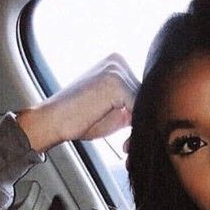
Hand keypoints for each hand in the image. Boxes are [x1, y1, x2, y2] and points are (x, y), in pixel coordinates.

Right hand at [16, 53, 138, 152]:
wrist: (52, 121)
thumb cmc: (79, 119)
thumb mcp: (114, 111)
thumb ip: (133, 107)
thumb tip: (156, 113)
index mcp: (117, 63)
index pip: (143, 92)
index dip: (142, 118)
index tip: (132, 141)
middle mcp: (118, 61)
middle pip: (146, 97)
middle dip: (141, 124)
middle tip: (129, 147)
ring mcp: (117, 70)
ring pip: (144, 104)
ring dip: (139, 130)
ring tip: (127, 148)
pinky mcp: (116, 84)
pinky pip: (138, 111)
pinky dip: (135, 131)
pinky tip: (126, 145)